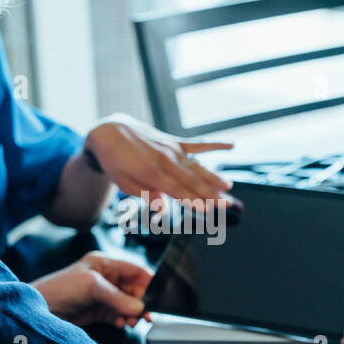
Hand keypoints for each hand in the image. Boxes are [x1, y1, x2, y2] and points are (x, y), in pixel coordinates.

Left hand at [31, 252, 153, 327]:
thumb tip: (140, 306)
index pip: (134, 269)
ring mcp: (102, 296)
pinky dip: (124, 320)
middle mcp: (105, 278)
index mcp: (104, 263)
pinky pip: (118, 315)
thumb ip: (118, 297)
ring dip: (134, 312)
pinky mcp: (98, 311)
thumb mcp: (92, 286)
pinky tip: (123, 323)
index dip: (148, 281)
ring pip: (128, 304)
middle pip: (133, 289)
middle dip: (142, 301)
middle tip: (148, 313)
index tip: (158, 294)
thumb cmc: (59, 289)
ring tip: (135, 321)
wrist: (39, 310)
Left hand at [84, 114, 233, 208]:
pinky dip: (215, 144)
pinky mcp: (174, 141)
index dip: (194, 201)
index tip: (208, 211)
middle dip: (211, 194)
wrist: (110, 131)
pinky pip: (198, 144)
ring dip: (215, 177)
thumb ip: (144, 195)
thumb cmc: (115, 161)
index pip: (178, 191)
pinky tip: (232, 145)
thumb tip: (162, 209)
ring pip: (198, 166)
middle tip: (228, 205)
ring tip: (229, 187)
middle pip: (193, 181)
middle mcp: (166, 160)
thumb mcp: (122, 182)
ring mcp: (172, 149)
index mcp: (152, 173)